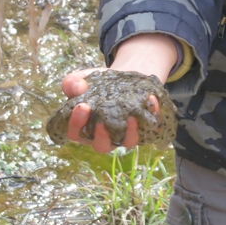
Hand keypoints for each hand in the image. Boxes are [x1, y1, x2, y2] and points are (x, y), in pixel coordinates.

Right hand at [61, 34, 177, 153]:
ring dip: (130, 132)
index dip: (76, 124)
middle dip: (101, 135)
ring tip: (131, 116)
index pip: (75, 134)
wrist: (124, 78)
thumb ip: (73, 82)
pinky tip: (151, 99)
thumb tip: (78, 88)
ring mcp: (125, 135)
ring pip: (127, 142)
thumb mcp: (83, 79)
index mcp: (84, 128)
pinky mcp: (144, 129)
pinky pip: (150, 129)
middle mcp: (104, 136)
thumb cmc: (99, 84)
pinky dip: (153, 115)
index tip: (82, 106)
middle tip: (102, 120)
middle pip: (101, 146)